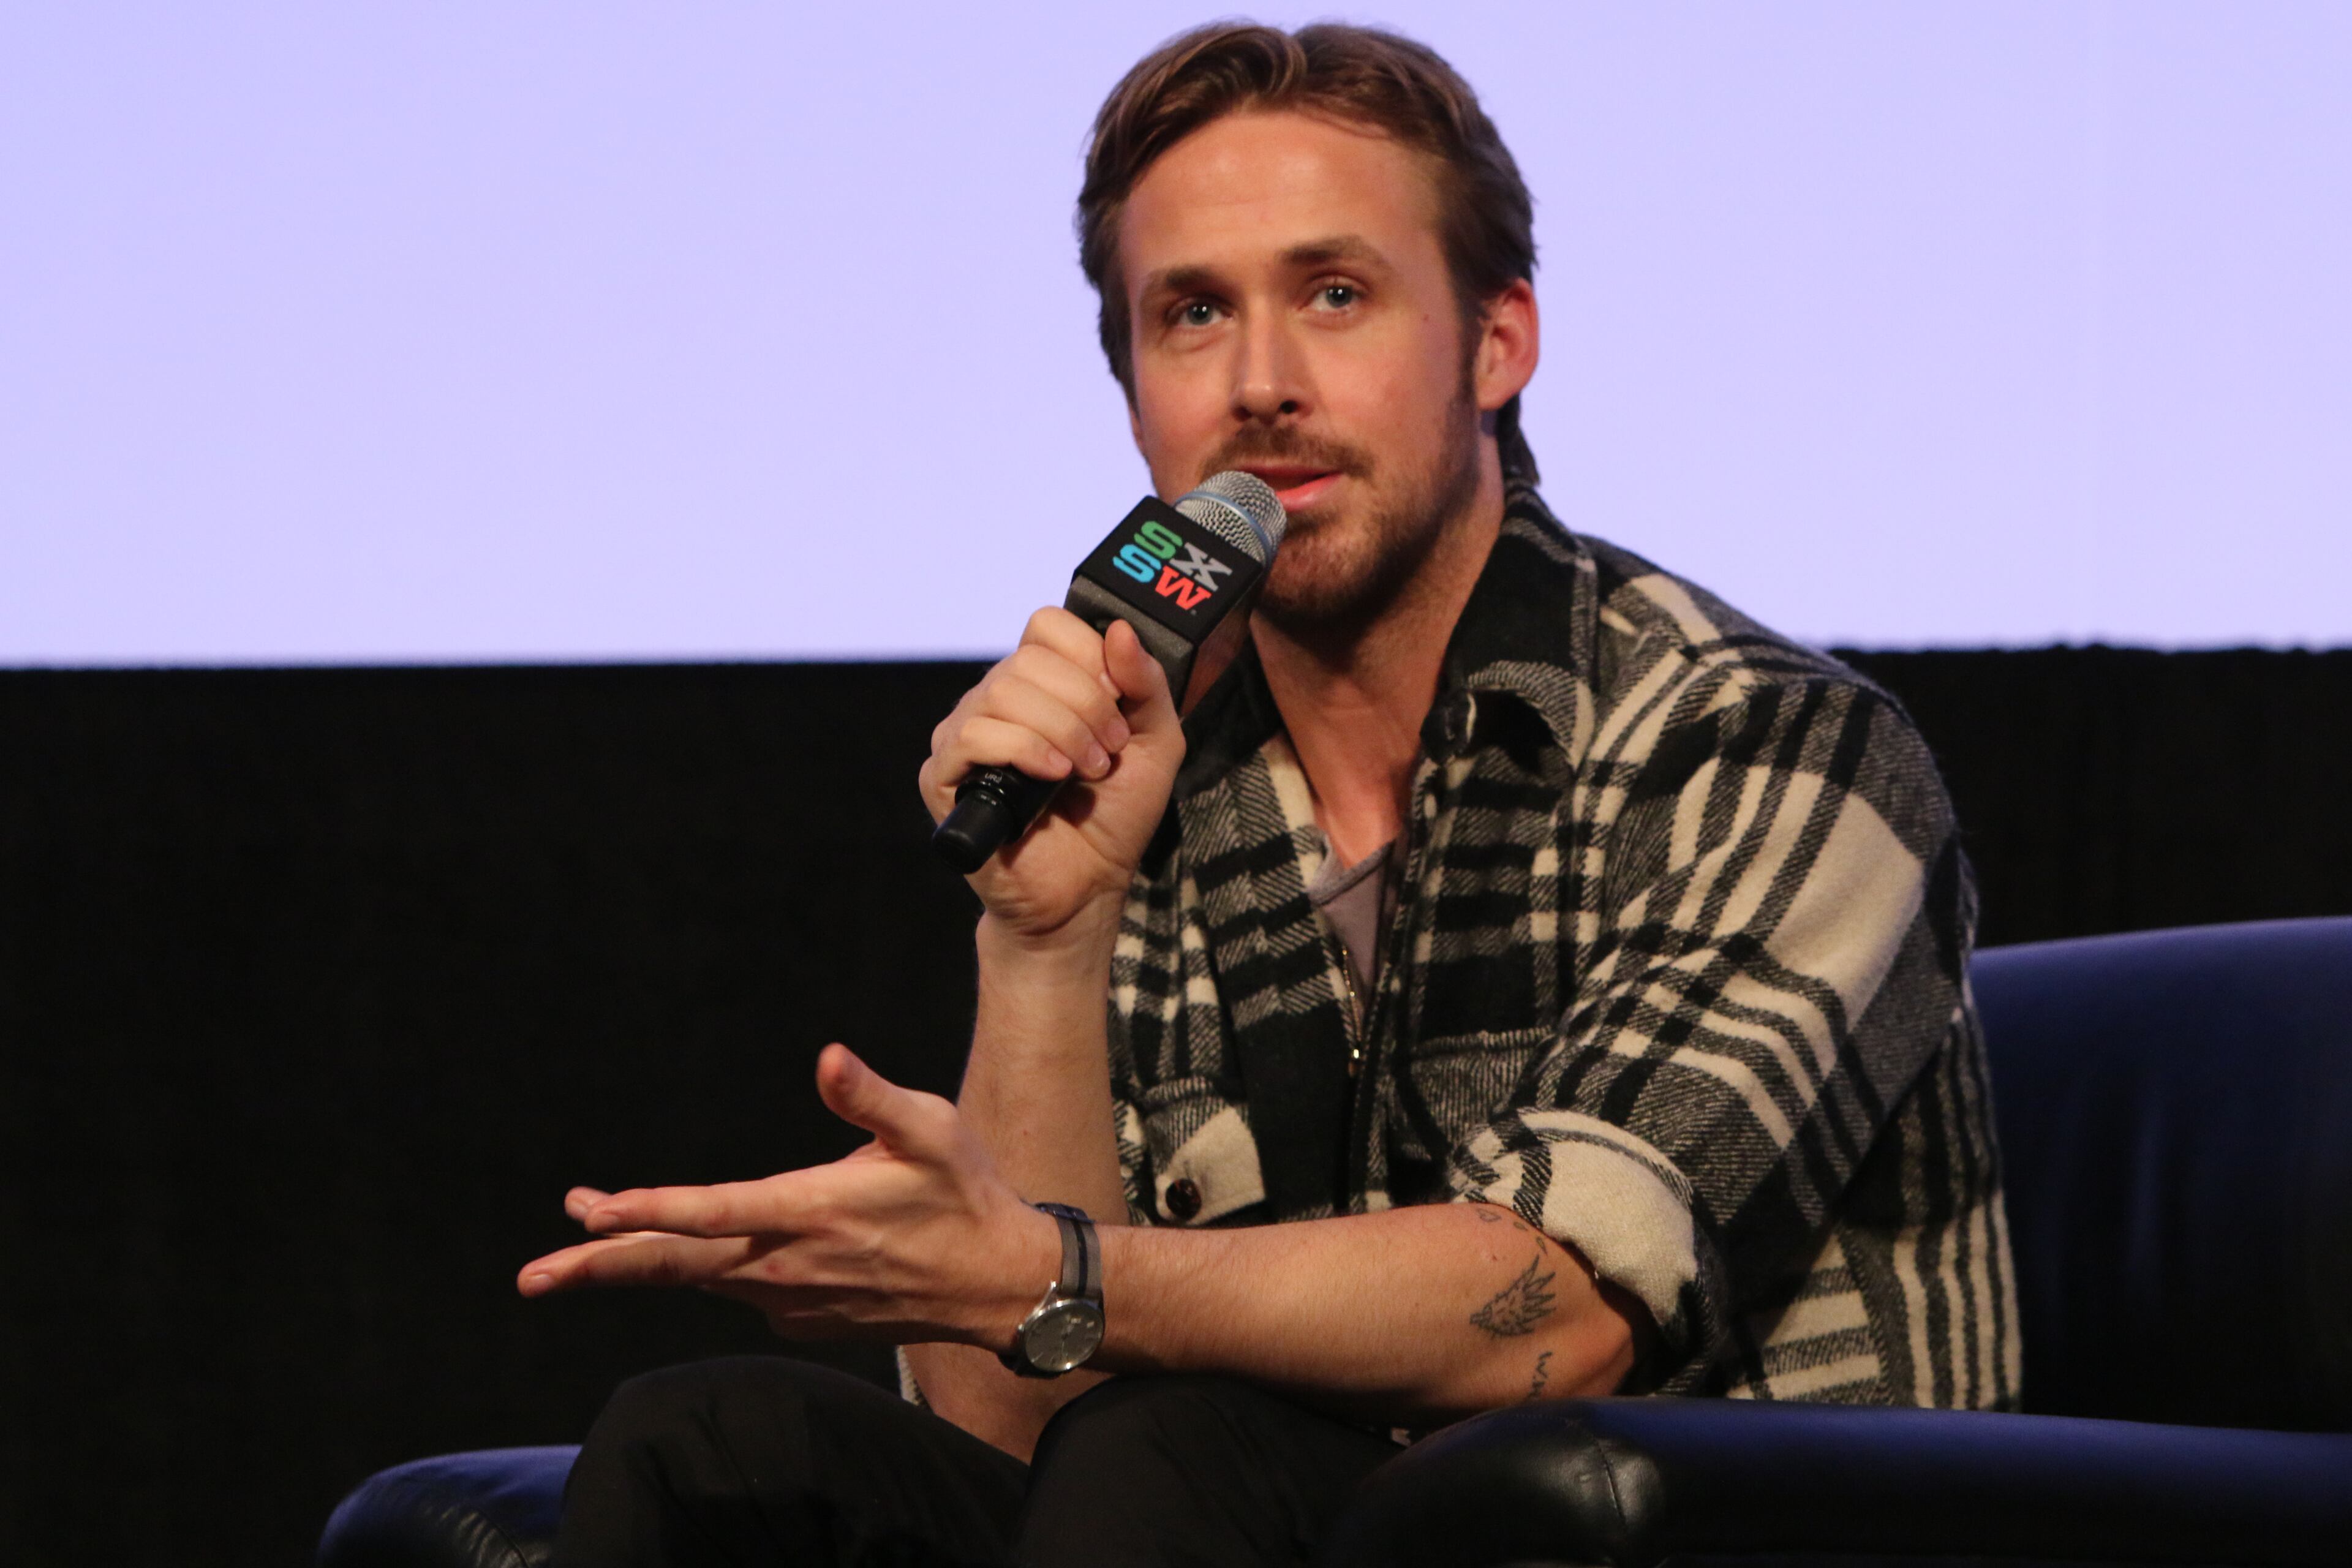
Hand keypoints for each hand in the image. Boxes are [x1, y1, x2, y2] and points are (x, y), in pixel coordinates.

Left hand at [517, 1044, 1060, 1348]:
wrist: (997, 1284)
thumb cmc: (964, 1194)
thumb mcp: (929, 1128)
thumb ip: (869, 1097)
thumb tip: (826, 1056)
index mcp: (808, 1213)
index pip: (709, 1215)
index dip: (646, 1212)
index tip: (588, 1211)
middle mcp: (788, 1266)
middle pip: (675, 1268)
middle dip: (598, 1267)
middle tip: (533, 1275)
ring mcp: (791, 1300)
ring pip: (697, 1280)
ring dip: (636, 1259)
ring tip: (585, 1235)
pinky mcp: (802, 1318)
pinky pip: (739, 1292)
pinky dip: (702, 1271)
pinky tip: (699, 1250)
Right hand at [918, 611, 1183, 943]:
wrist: (1086, 889)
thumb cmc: (1114, 816)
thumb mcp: (1155, 744)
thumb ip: (1147, 684)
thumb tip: (1119, 629)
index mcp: (1040, 683)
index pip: (1046, 626)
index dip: (1088, 656)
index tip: (1116, 704)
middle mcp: (996, 700)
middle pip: (1027, 659)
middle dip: (1084, 704)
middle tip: (1106, 752)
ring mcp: (964, 736)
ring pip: (1002, 693)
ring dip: (1060, 731)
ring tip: (1085, 771)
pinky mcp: (943, 777)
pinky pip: (971, 736)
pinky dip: (1022, 751)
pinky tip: (1052, 777)